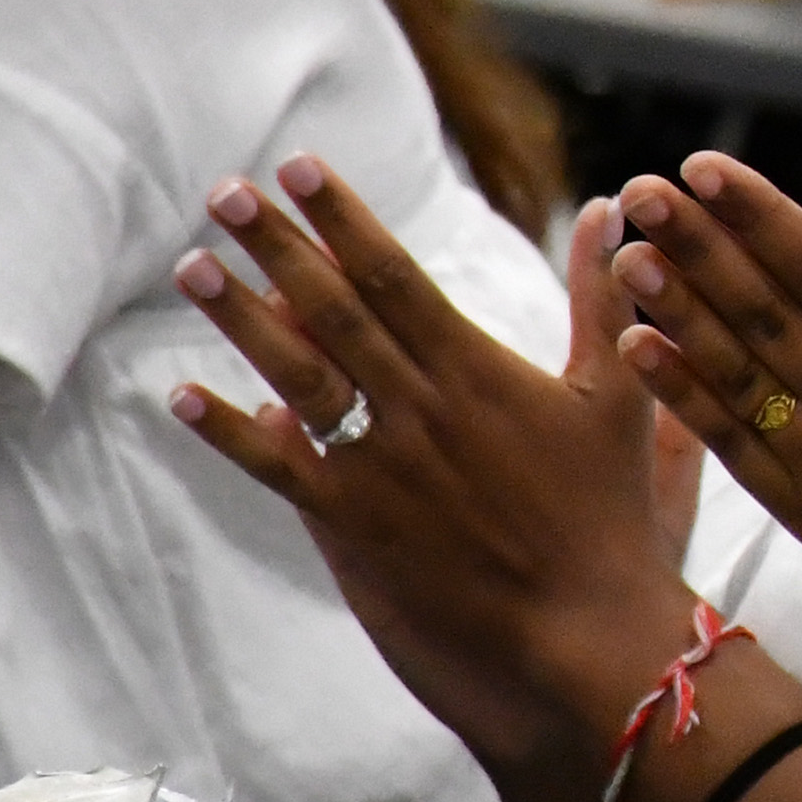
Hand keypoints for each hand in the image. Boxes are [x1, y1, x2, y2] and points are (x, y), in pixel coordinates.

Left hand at [165, 156, 699, 791]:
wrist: (585, 635)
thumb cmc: (609, 519)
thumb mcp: (618, 394)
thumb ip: (603, 297)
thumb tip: (612, 207)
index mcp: (478, 368)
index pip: (394, 273)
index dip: (342, 217)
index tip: (299, 167)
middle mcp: (420, 407)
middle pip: (332, 309)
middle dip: (275, 246)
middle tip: (224, 192)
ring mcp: (382, 467)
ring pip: (295, 376)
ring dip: (240, 319)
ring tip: (193, 267)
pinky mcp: (357, 527)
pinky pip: (279, 470)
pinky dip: (230, 432)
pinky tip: (184, 397)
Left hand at [602, 153, 801, 603]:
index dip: (762, 217)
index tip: (707, 170)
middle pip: (767, 312)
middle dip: (701, 247)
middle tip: (644, 189)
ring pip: (741, 374)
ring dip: (678, 312)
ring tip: (627, 256)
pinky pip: (736, 445)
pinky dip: (684, 396)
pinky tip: (637, 350)